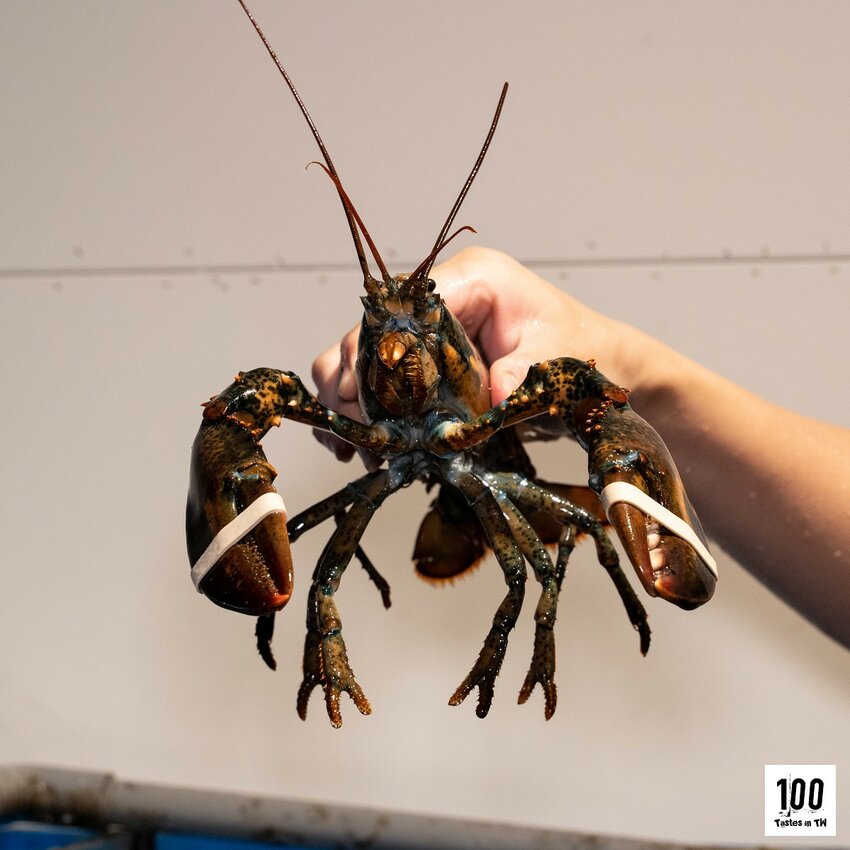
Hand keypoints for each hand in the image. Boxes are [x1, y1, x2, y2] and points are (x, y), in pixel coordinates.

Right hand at [311, 246, 659, 460]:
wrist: (600, 367)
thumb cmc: (583, 354)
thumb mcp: (560, 362)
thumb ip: (526, 372)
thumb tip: (494, 391)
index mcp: (473, 280)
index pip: (406, 308)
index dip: (382, 354)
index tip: (375, 404)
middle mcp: (442, 295)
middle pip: (370, 331)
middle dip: (357, 384)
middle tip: (364, 435)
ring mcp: (429, 325)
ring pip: (359, 352)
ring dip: (351, 398)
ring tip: (359, 446)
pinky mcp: (425, 354)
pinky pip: (374, 374)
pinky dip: (361, 406)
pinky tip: (361, 444)